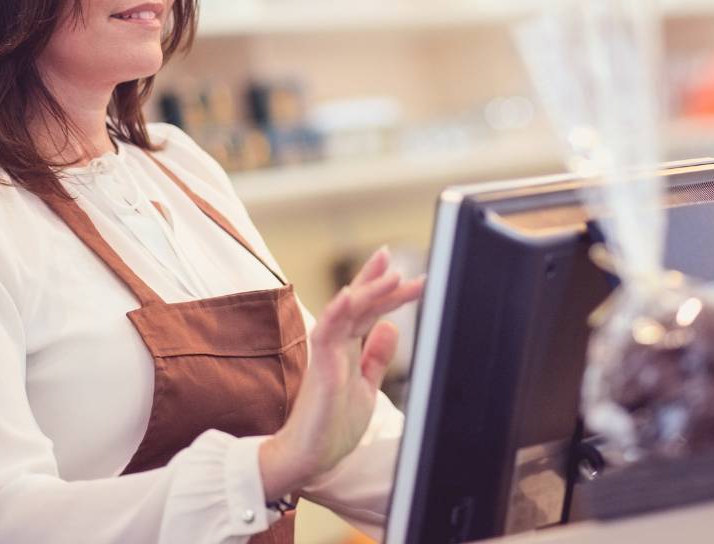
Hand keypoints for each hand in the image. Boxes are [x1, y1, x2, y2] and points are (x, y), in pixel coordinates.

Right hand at [259, 246, 424, 499]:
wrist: (309, 457)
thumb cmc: (332, 425)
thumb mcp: (366, 386)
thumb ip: (376, 357)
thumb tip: (390, 326)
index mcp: (347, 348)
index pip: (366, 310)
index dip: (382, 289)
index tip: (403, 271)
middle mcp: (336, 344)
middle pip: (358, 303)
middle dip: (377, 280)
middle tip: (392, 255)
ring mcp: (327, 353)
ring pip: (346, 311)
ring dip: (367, 290)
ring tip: (391, 272)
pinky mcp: (321, 368)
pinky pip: (327, 333)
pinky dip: (337, 312)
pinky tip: (349, 296)